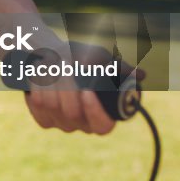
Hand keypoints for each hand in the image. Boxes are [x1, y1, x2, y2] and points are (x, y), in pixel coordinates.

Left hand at [20, 42, 145, 134]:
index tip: (86, 90)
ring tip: (52, 62)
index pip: (102, 125)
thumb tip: (141, 75)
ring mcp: (62, 124)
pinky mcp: (44, 120)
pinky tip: (39, 74)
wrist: (53, 55)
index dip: (94, 110)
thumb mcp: (101, 59)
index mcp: (102, 116)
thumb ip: (120, 68)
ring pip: (53, 108)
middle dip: (67, 86)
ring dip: (51, 82)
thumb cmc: (81, 58)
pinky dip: (38, 87)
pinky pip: (38, 106)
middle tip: (64, 63)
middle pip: (73, 113)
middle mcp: (83, 125)